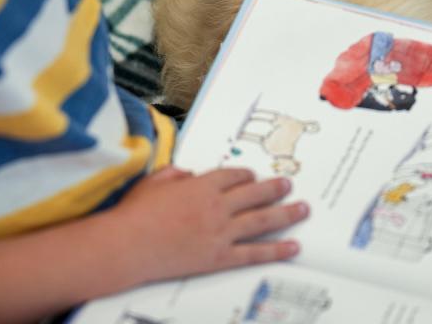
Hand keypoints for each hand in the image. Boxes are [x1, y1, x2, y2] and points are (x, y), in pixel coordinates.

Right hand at [109, 166, 309, 284]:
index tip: (253, 176)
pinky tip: (293, 247)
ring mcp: (220, 232)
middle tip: (289, 185)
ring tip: (303, 209)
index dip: (246, 174)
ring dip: (286, 213)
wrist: (128, 245)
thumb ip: (174, 174)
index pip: (233, 175)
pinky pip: (254, 253)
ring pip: (262, 221)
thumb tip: (187, 174)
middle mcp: (217, 206)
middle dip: (275, 188)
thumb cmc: (135, 214)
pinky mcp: (219, 257)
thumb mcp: (153, 182)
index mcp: (201, 186)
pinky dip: (276, 250)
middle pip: (255, 193)